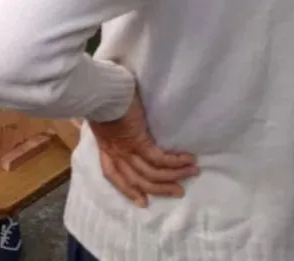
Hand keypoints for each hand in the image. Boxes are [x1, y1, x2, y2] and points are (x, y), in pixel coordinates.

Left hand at [89, 90, 198, 207]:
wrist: (100, 91)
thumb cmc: (102, 97)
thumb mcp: (101, 115)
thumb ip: (106, 123)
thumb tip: (103, 121)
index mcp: (105, 148)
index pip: (113, 175)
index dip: (128, 190)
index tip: (142, 202)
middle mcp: (116, 153)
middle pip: (137, 180)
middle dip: (160, 189)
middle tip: (178, 191)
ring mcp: (127, 149)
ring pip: (152, 172)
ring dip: (174, 175)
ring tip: (193, 173)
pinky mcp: (139, 141)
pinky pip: (160, 158)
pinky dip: (175, 162)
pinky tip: (189, 160)